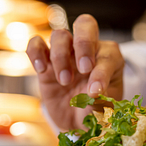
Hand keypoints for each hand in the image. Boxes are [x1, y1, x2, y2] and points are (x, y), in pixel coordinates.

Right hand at [26, 14, 123, 129]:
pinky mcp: (45, 60)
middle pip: (85, 24)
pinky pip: (36, 44)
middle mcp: (88, 48)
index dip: (101, 73)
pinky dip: (36, 52)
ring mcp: (66, 52)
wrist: (77, 120)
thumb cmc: (96, 109)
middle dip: (84, 43)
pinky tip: (41, 69)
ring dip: (61, 57)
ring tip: (65, 82)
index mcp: (109, 56)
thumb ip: (101, 100)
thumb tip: (91, 92)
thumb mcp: (104, 108)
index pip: (107, 55)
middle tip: (83, 69)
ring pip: (60, 34)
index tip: (94, 92)